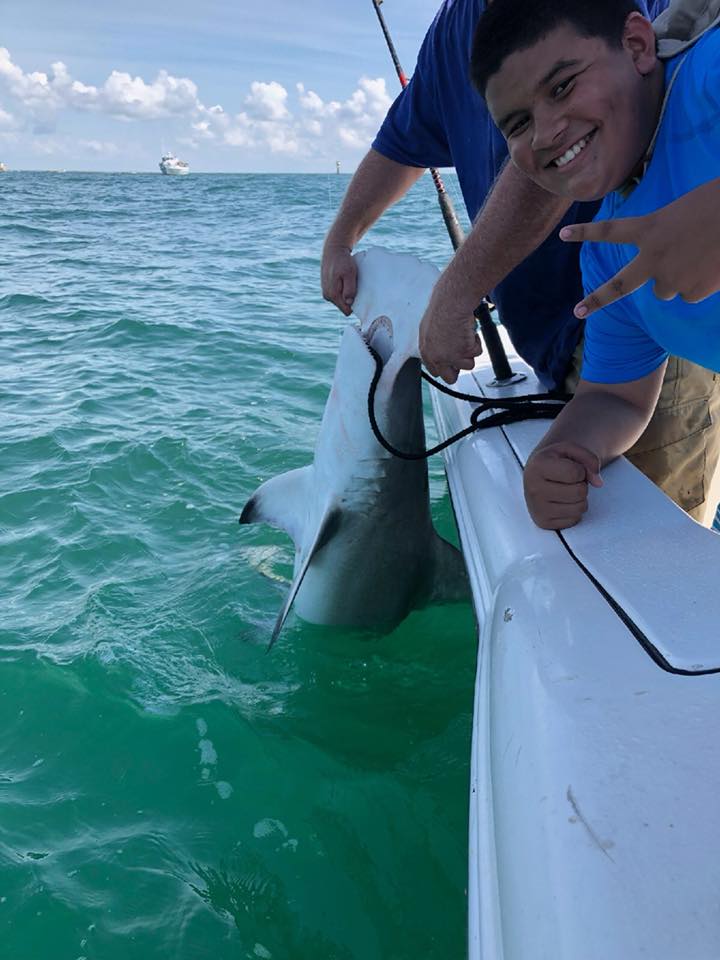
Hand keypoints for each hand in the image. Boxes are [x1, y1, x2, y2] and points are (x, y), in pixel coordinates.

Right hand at [321, 242, 356, 315]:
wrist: (333, 249)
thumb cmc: (343, 260)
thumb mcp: (349, 272)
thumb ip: (349, 288)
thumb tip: (349, 302)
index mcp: (332, 294)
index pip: (347, 311)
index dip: (355, 307)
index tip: (362, 298)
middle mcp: (327, 296)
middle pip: (344, 306)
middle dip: (351, 300)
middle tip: (358, 287)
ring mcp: (326, 292)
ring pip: (341, 301)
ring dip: (347, 294)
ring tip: (352, 283)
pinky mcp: (327, 288)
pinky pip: (338, 295)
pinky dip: (344, 290)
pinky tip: (346, 282)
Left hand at [418, 293, 482, 383]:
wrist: (451, 304)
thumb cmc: (441, 310)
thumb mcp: (430, 329)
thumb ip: (435, 344)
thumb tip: (443, 349)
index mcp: (426, 351)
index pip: (435, 370)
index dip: (445, 367)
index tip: (451, 362)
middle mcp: (437, 357)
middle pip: (449, 378)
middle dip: (458, 369)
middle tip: (463, 356)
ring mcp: (451, 357)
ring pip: (468, 365)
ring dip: (470, 351)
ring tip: (466, 335)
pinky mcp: (464, 352)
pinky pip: (477, 352)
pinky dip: (477, 342)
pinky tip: (470, 331)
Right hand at [523, 441, 602, 529]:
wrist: (536, 474)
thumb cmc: (555, 461)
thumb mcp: (570, 450)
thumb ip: (589, 459)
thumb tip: (598, 483)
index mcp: (537, 467)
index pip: (575, 473)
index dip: (581, 470)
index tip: (570, 468)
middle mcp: (533, 489)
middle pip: (579, 492)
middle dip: (581, 485)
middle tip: (569, 481)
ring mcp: (537, 508)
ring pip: (580, 508)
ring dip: (580, 499)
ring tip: (566, 490)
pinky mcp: (543, 523)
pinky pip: (574, 519)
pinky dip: (574, 510)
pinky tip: (562, 502)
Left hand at [560, 178, 719, 318]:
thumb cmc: (717, 205)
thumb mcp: (683, 214)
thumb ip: (665, 239)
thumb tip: (668, 270)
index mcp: (650, 228)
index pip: (610, 231)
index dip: (586, 232)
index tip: (563, 234)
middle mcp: (654, 257)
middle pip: (619, 286)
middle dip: (597, 300)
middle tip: (578, 311)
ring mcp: (671, 278)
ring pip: (665, 290)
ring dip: (677, 279)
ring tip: (699, 257)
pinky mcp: (691, 292)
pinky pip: (689, 294)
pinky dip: (700, 285)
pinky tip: (712, 265)